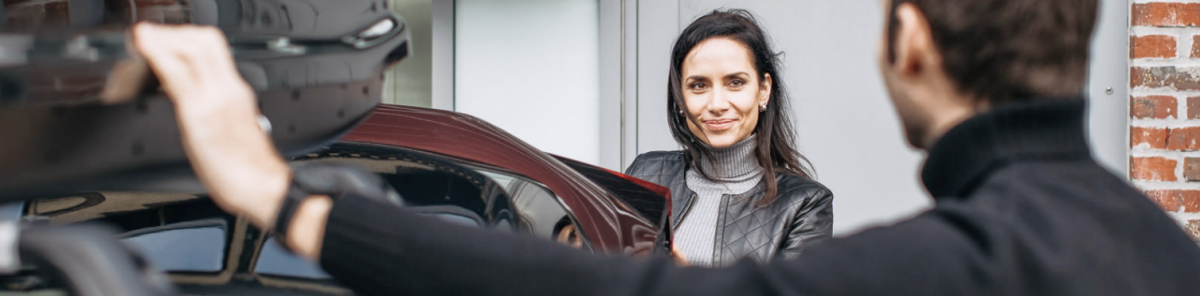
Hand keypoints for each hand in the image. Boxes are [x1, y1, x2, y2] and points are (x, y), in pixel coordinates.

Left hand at [131, 23, 288, 231]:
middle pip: (204, 40)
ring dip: (163, 40)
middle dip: (174, 33)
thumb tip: (196, 103)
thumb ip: (216, 109)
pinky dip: (159, 57)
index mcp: (237, 92)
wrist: (261, 187)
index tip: (166, 38)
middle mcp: (228, 90)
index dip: (186, 36)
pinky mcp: (199, 115)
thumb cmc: (247, 167)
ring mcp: (214, 100)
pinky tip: (145, 51)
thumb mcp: (234, 127)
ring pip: (191, 50)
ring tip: (143, 39)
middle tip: (152, 38)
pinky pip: (178, 77)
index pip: (214, 48)